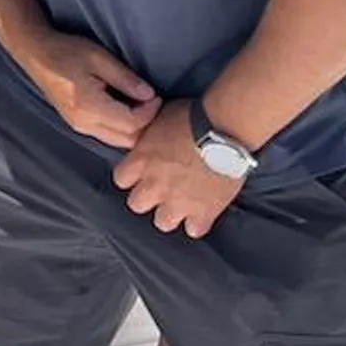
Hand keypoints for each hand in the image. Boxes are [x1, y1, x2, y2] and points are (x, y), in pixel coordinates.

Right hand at [14, 27, 159, 149]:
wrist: (36, 53)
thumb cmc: (66, 51)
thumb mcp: (99, 58)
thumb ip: (125, 78)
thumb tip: (149, 95)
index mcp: (89, 107)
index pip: (132, 123)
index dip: (150, 112)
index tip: (157, 95)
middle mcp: (84, 123)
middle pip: (127, 139)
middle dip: (146, 124)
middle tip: (154, 103)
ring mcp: (79, 126)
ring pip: (118, 141)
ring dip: (134, 128)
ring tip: (142, 106)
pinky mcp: (77, 123)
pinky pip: (108, 135)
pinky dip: (122, 128)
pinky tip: (127, 110)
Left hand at [112, 98, 244, 237]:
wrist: (224, 127)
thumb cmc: (192, 115)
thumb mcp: (159, 118)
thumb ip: (148, 137)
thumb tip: (146, 137)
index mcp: (141, 161)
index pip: (121, 179)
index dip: (131, 176)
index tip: (142, 173)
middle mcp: (154, 185)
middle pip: (137, 204)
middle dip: (147, 198)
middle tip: (162, 188)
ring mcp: (178, 201)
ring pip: (163, 223)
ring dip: (171, 214)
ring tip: (182, 203)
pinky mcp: (203, 212)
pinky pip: (194, 230)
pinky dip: (198, 222)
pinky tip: (203, 212)